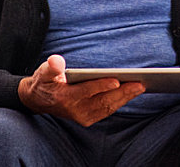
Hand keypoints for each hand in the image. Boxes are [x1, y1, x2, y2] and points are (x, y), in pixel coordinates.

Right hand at [17, 54, 145, 126]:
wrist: (39, 101)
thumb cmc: (45, 81)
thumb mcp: (43, 72)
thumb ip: (51, 67)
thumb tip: (57, 61)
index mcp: (64, 97)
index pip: (86, 91)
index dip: (102, 85)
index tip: (117, 80)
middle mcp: (75, 110)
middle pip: (103, 101)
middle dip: (123, 93)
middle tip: (140, 84)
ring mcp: (82, 116)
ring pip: (108, 107)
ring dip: (125, 98)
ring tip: (141, 86)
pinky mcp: (88, 118)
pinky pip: (107, 110)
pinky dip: (120, 101)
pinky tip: (132, 92)